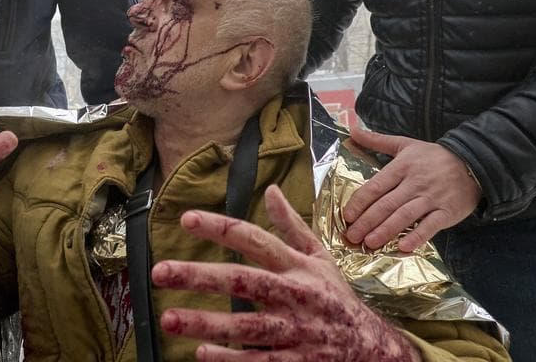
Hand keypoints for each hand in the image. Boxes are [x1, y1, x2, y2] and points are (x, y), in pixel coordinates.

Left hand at [151, 186, 419, 360]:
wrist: (375, 349)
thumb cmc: (338, 300)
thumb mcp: (320, 258)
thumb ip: (292, 226)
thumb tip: (271, 190)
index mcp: (297, 266)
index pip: (254, 240)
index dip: (221, 228)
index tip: (186, 218)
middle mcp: (294, 295)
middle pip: (243, 281)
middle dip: (200, 276)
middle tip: (160, 271)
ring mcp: (295, 331)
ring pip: (246, 326)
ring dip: (207, 323)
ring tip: (168, 318)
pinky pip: (260, 361)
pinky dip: (232, 359)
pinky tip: (202, 354)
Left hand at [343, 125, 480, 251]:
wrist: (473, 162)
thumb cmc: (434, 156)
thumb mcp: (405, 144)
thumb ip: (377, 140)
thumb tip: (352, 130)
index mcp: (402, 167)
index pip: (376, 186)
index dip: (360, 202)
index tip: (347, 216)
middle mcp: (414, 183)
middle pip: (387, 204)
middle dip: (367, 221)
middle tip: (352, 236)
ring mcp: (431, 198)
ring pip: (405, 216)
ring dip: (386, 231)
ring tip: (370, 243)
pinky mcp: (447, 212)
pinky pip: (430, 226)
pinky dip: (417, 237)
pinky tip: (403, 247)